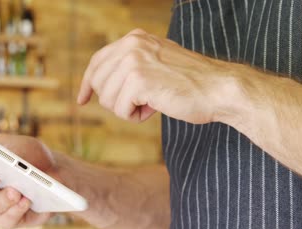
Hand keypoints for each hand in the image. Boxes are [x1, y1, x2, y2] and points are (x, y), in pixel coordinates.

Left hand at [77, 28, 235, 123]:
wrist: (218, 89)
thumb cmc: (192, 83)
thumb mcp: (158, 63)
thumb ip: (133, 65)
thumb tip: (103, 84)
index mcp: (136, 39)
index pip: (98, 61)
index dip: (87, 83)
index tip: (82, 99)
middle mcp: (132, 45)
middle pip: (99, 84)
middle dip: (115, 101)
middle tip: (141, 102)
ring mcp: (134, 60)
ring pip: (107, 99)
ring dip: (128, 109)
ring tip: (152, 103)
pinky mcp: (138, 80)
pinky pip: (120, 110)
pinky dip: (135, 116)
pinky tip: (154, 108)